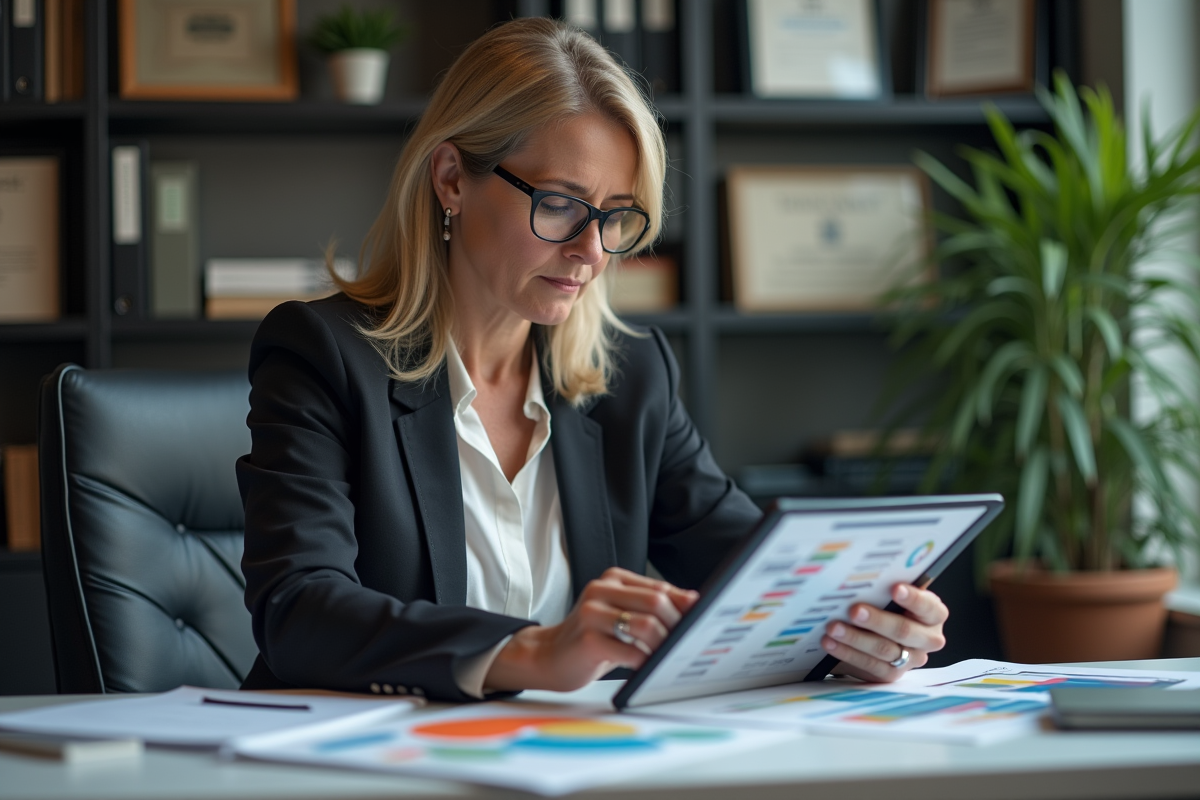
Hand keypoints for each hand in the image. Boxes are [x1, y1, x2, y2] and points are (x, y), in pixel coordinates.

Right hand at [484, 567, 698, 692]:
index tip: (700, 623)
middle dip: (676, 626)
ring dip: (663, 646)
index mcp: (614, 579)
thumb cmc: (592, 637)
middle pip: (657, 602)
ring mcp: (592, 612)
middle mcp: (602, 589)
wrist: (548, 656)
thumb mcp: (622, 615)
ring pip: (646, 624)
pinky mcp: (587, 638)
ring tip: (665, 658)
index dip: (684, 608)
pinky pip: (629, 651)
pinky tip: (647, 668)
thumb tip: (694, 601)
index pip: (661, 588)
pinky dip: (645, 662)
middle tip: (683, 646)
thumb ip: (651, 606)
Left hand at [822, 584, 947, 681]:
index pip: (929, 607)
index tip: (895, 588)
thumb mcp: (891, 594)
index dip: (913, 598)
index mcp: (934, 614)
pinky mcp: (892, 673)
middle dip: (877, 620)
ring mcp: (912, 659)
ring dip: (855, 638)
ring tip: (833, 627)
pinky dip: (848, 653)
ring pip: (884, 650)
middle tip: (854, 610)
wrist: (878, 631)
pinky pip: (871, 665)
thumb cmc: (887, 604)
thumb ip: (886, 588)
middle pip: (904, 630)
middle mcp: (928, 638)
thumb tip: (865, 577)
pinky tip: (831, 643)